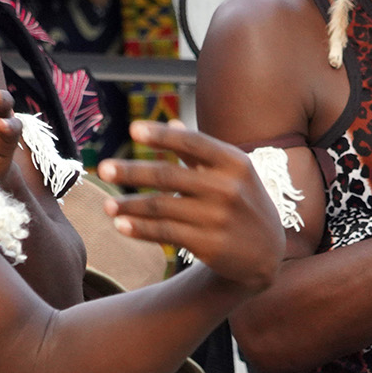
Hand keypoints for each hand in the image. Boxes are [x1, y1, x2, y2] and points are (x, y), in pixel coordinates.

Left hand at [98, 121, 284, 288]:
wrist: (267, 252)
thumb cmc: (244, 203)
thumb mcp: (233, 173)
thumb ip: (200, 151)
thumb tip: (172, 120)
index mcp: (234, 163)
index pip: (193, 143)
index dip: (163, 135)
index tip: (133, 130)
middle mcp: (228, 188)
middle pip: (169, 176)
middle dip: (132, 172)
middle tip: (104, 169)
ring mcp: (218, 218)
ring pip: (162, 207)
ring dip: (130, 206)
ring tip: (107, 205)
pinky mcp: (209, 245)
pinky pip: (166, 233)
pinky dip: (141, 229)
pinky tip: (121, 225)